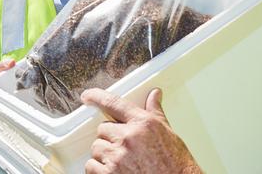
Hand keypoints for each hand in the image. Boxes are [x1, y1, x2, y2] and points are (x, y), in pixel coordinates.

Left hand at [82, 88, 201, 173]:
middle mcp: (128, 137)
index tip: (88, 96)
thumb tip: (154, 95)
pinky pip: (91, 166)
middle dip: (110, 136)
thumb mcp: (167, 131)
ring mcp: (117, 156)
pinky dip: (99, 170)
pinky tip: (115, 171)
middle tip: (124, 146)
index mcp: (143, 123)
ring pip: (96, 148)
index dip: (97, 97)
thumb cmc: (173, 161)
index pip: (114, 103)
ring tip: (122, 160)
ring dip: (104, 154)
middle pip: (103, 129)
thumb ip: (155, 111)